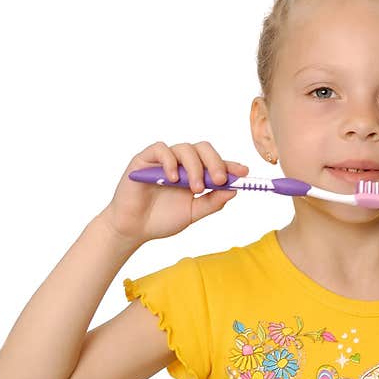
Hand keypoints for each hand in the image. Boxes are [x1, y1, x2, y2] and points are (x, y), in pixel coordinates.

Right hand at [99, 141, 248, 245]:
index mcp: (195, 174)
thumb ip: (212, 203)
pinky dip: (170, 161)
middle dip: (215, 163)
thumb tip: (233, 191)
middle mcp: (181, 164)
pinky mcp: (145, 160)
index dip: (230, 166)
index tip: (244, 173)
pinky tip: (172, 178)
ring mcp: (163, 160)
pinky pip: (160, 150)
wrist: (134, 229)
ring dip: (194, 167)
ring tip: (195, 188)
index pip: (215, 163)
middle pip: (203, 149)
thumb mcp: (193, 213)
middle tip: (219, 180)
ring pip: (185, 149)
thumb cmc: (162, 220)